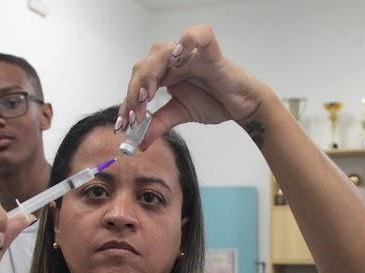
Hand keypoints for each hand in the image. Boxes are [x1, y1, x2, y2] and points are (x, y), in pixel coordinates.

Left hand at [118, 25, 269, 147]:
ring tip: (148, 95)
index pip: (138, 82)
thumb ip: (158, 125)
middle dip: (135, 92)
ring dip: (151, 73)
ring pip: (161, 52)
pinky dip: (187, 41)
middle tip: (135, 116)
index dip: (129, 102)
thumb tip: (139, 143)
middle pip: (144, 66)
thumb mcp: (180, 115)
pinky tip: (178, 57)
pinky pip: (198, 36)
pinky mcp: (210, 52)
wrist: (241, 106)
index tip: (123, 125)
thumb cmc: (213, 102)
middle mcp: (173, 60)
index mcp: (164, 73)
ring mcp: (189, 54)